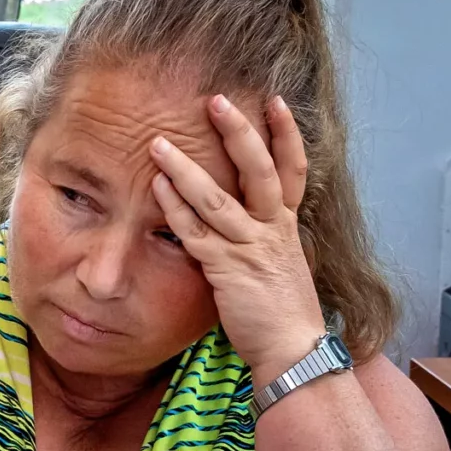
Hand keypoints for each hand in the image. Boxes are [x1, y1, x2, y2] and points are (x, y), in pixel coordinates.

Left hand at [149, 94, 329, 384]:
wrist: (293, 351)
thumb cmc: (284, 314)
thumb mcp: (283, 265)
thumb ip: (266, 238)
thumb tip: (248, 220)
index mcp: (287, 226)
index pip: (294, 169)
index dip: (287, 134)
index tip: (276, 101)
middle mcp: (272, 230)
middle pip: (258, 170)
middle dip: (237, 132)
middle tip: (215, 100)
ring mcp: (249, 249)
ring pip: (217, 198)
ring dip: (185, 168)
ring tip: (159, 143)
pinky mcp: (227, 271)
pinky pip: (196, 233)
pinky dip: (175, 209)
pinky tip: (157, 188)